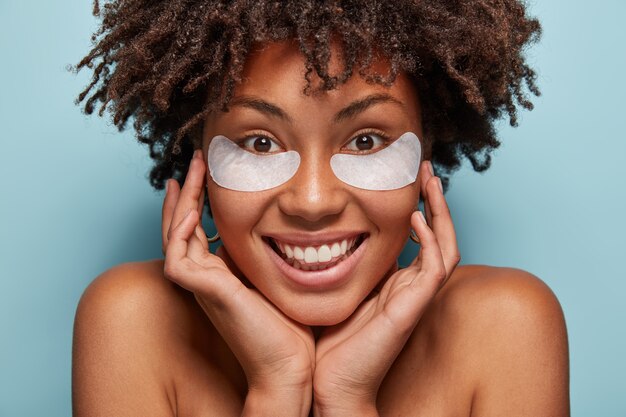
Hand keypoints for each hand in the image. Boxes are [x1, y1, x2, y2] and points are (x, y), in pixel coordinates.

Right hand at [162, 150, 314, 415]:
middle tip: (193, 159)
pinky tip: (189, 205)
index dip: (198, 202)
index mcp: (221, 275)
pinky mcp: (202, 291)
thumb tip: (284, 226)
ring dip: (180, 199)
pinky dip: (179, 228)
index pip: (199, 231)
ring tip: (189, 168)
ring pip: (175, 234)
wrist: (290, 365)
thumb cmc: (290, 326)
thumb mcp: (277, 278)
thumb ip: (269, 256)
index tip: (206, 173)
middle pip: (182, 226)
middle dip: (185, 192)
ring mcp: (200, 285)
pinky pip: (177, 255)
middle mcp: (206, 278)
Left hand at [312, 161, 459, 415]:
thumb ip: (334, 261)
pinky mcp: (413, 308)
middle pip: (437, 234)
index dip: (416, 203)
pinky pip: (435, 268)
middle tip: (425, 167)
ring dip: (441, 211)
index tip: (402, 174)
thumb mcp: (330, 286)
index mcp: (392, 281)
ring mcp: (413, 296)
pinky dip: (430, 240)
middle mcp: (408, 285)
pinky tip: (416, 218)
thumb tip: (312, 228)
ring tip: (431, 180)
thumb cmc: (326, 339)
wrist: (329, 383)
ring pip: (445, 245)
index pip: (416, 235)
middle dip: (434, 199)